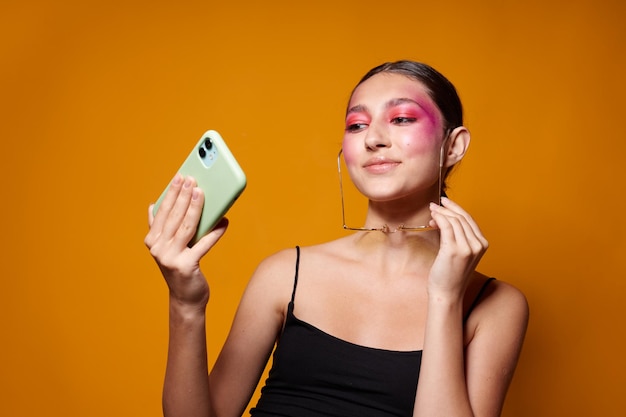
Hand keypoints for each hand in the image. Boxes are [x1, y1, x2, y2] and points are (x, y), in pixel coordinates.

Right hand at [144, 174, 228, 308]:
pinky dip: (214, 232)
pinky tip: (223, 221)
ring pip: (186, 227)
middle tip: (193, 179)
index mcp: (152, 240)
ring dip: (195, 208)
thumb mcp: (167, 246)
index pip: (163, 211)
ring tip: (202, 193)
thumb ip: (161, 227)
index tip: (180, 177)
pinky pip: (203, 244)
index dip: (171, 193)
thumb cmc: (180, 267)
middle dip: (183, 195)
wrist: (185, 298)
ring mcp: (170, 258)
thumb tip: (154, 204)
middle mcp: (158, 248)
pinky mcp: (186, 266)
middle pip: (174, 216)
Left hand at [428, 197, 487, 297]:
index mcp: (482, 245)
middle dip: (447, 208)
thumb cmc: (450, 274)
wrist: (447, 293)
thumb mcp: (460, 253)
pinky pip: (446, 227)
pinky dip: (439, 218)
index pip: (470, 220)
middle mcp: (478, 245)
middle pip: (462, 218)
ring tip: (431, 211)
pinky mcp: (454, 250)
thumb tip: (443, 218)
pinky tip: (432, 217)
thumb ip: (458, 237)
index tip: (445, 202)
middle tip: (435, 204)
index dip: (456, 208)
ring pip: (454, 221)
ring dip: (441, 213)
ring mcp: (467, 247)